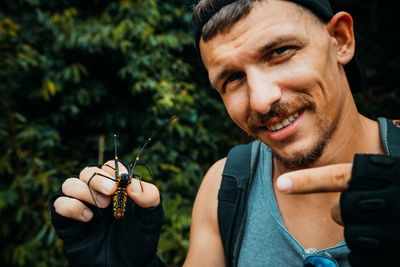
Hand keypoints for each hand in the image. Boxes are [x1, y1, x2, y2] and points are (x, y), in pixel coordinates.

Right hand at [49, 160, 163, 265]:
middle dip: (99, 178)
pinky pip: (59, 203)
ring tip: (102, 207)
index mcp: (116, 188)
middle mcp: (96, 193)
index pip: (109, 167)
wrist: (125, 266)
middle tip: (112, 191)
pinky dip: (72, 206)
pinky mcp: (66, 221)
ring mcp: (80, 206)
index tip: (123, 179)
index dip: (114, 169)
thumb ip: (150, 196)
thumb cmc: (138, 240)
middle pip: (88, 171)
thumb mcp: (151, 218)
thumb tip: (133, 183)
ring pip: (70, 183)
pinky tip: (88, 218)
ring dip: (85, 191)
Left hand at [276, 154, 399, 266]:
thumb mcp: (396, 178)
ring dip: (359, 233)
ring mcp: (399, 230)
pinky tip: (386, 245)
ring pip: (352, 234)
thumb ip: (372, 182)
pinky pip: (362, 258)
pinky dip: (368, 255)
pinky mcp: (396, 254)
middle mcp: (397, 200)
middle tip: (357, 211)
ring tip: (381, 229)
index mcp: (393, 174)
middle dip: (344, 212)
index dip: (310, 181)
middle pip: (344, 208)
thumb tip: (336, 209)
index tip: (282, 184)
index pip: (343, 176)